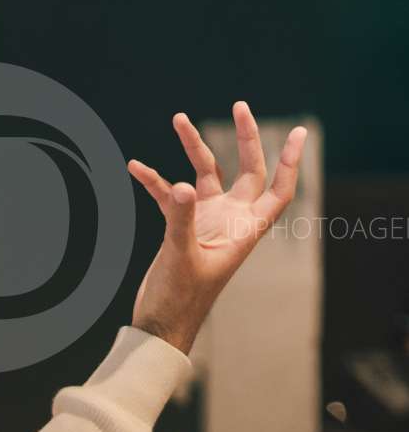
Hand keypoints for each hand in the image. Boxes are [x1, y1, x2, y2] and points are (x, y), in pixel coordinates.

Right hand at [128, 101, 306, 354]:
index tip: (296, 132)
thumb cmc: (179, 300)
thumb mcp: (181, 257)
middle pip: (247, 171)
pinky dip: (155, 181)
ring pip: (206, 175)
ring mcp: (206, 222)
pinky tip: (135, 167)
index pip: (278, 190)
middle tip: (240, 106)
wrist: (159, 326)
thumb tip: (181, 184)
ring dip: (194, 148)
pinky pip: (170, 195)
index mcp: (244, 230)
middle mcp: (230, 221)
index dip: (289, 161)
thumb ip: (181, 219)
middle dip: (245, 138)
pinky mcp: (181, 228)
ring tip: (179, 119)